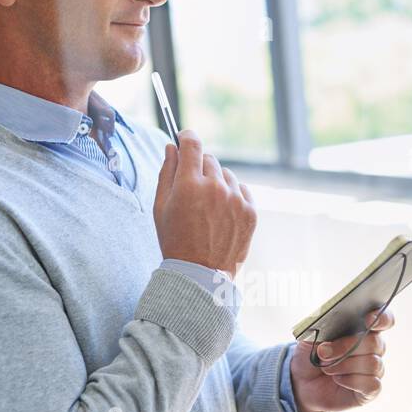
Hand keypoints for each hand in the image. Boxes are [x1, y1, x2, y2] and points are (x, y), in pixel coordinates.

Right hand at [153, 129, 256, 276]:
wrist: (201, 274)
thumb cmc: (175, 241)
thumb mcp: (160, 207)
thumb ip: (166, 172)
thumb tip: (172, 147)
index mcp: (189, 185)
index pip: (192, 144)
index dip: (187, 136)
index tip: (184, 137)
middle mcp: (215, 187)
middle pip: (208, 159)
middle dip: (198, 167)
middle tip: (192, 189)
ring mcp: (236, 199)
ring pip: (225, 174)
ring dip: (216, 182)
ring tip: (207, 208)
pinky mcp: (250, 211)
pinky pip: (240, 189)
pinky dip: (231, 195)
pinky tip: (221, 214)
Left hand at [289, 307, 394, 411]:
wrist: (302, 382)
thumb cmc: (311, 355)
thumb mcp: (311, 336)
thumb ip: (321, 326)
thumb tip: (329, 323)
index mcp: (363, 328)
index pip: (385, 319)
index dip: (382, 318)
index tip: (368, 319)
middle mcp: (374, 347)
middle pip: (374, 343)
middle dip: (346, 347)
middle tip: (323, 352)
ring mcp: (375, 369)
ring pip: (372, 363)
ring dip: (344, 365)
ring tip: (326, 368)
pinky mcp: (371, 389)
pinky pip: (371, 383)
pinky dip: (351, 381)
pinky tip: (338, 379)